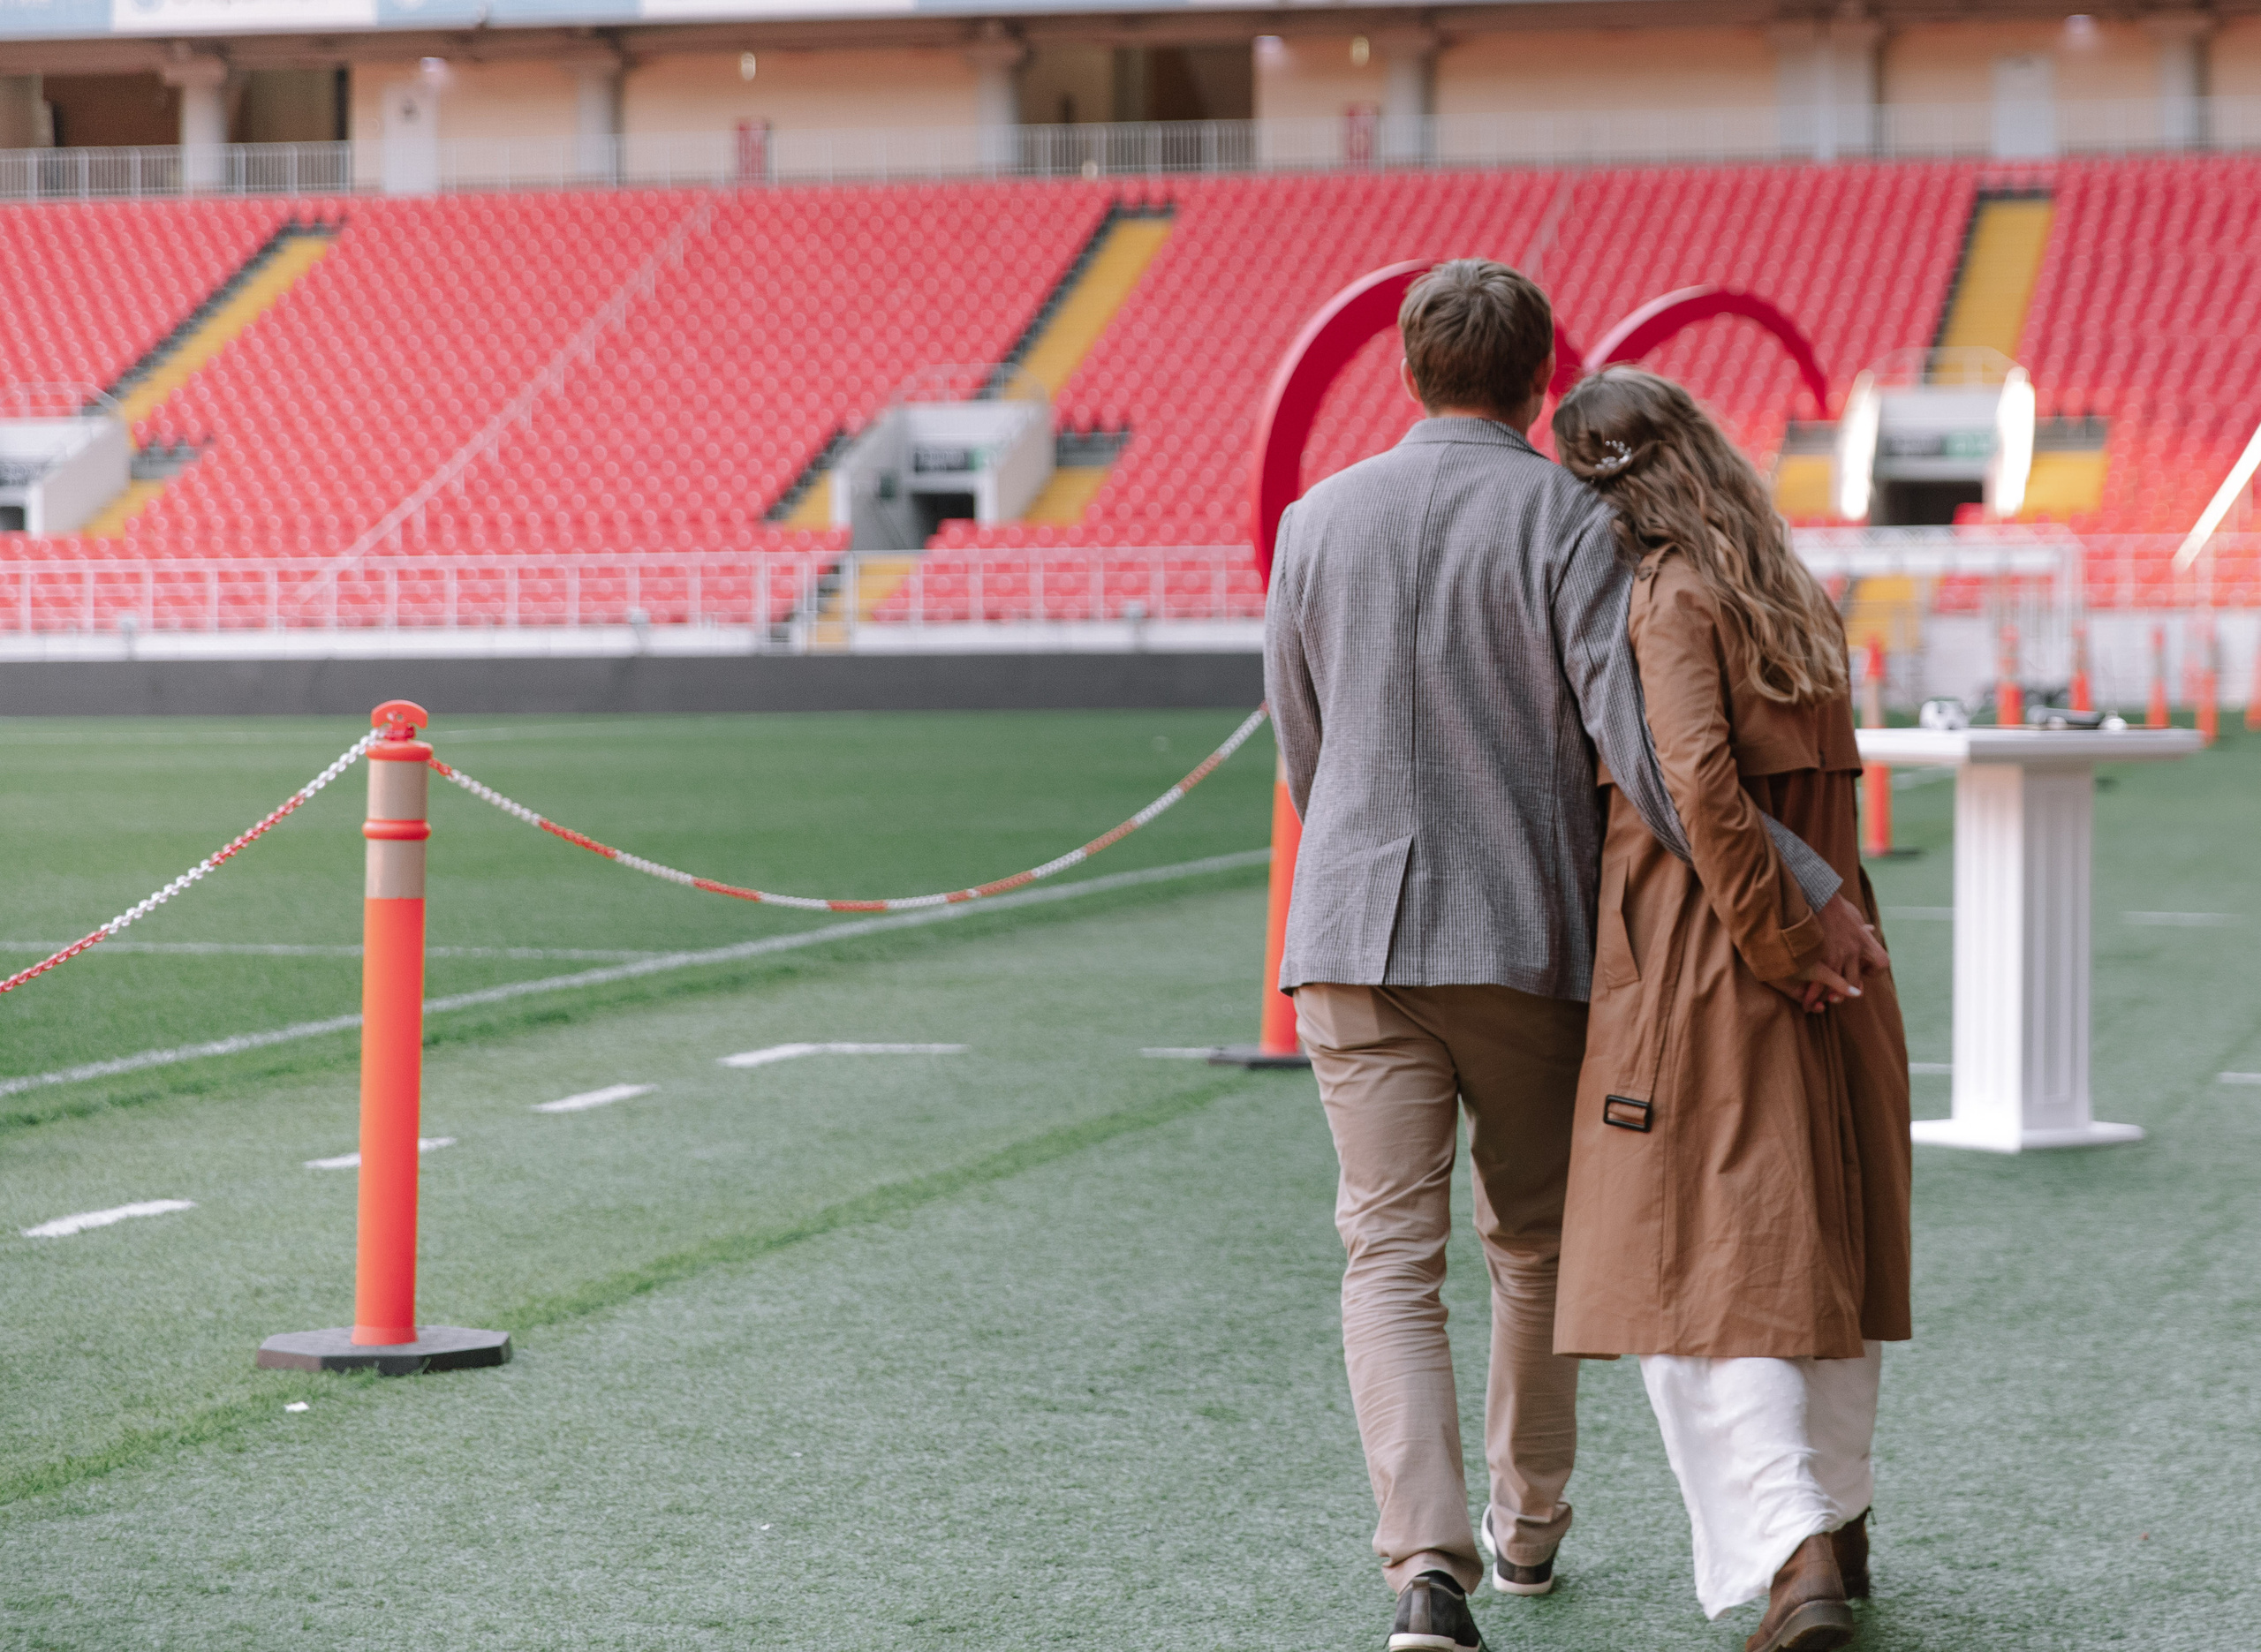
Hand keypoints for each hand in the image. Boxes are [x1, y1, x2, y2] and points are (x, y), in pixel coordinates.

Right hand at [1779, 895, 1887, 1011]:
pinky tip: (1810, 999)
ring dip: (1832, 995)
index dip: (1874, 971)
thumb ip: (1862, 927)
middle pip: (1857, 980)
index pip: (1881, 963)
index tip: (1865, 971)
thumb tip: (1869, 929)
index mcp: (1865, 941)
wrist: (1819, 897)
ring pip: (1839, 986)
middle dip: (1850, 989)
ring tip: (1826, 1000)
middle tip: (1842, 993)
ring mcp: (1838, 956)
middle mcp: (1854, 951)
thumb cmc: (1836, 905)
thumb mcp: (1855, 915)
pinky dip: (1815, 993)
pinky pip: (1821, 982)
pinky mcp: (1821, 957)